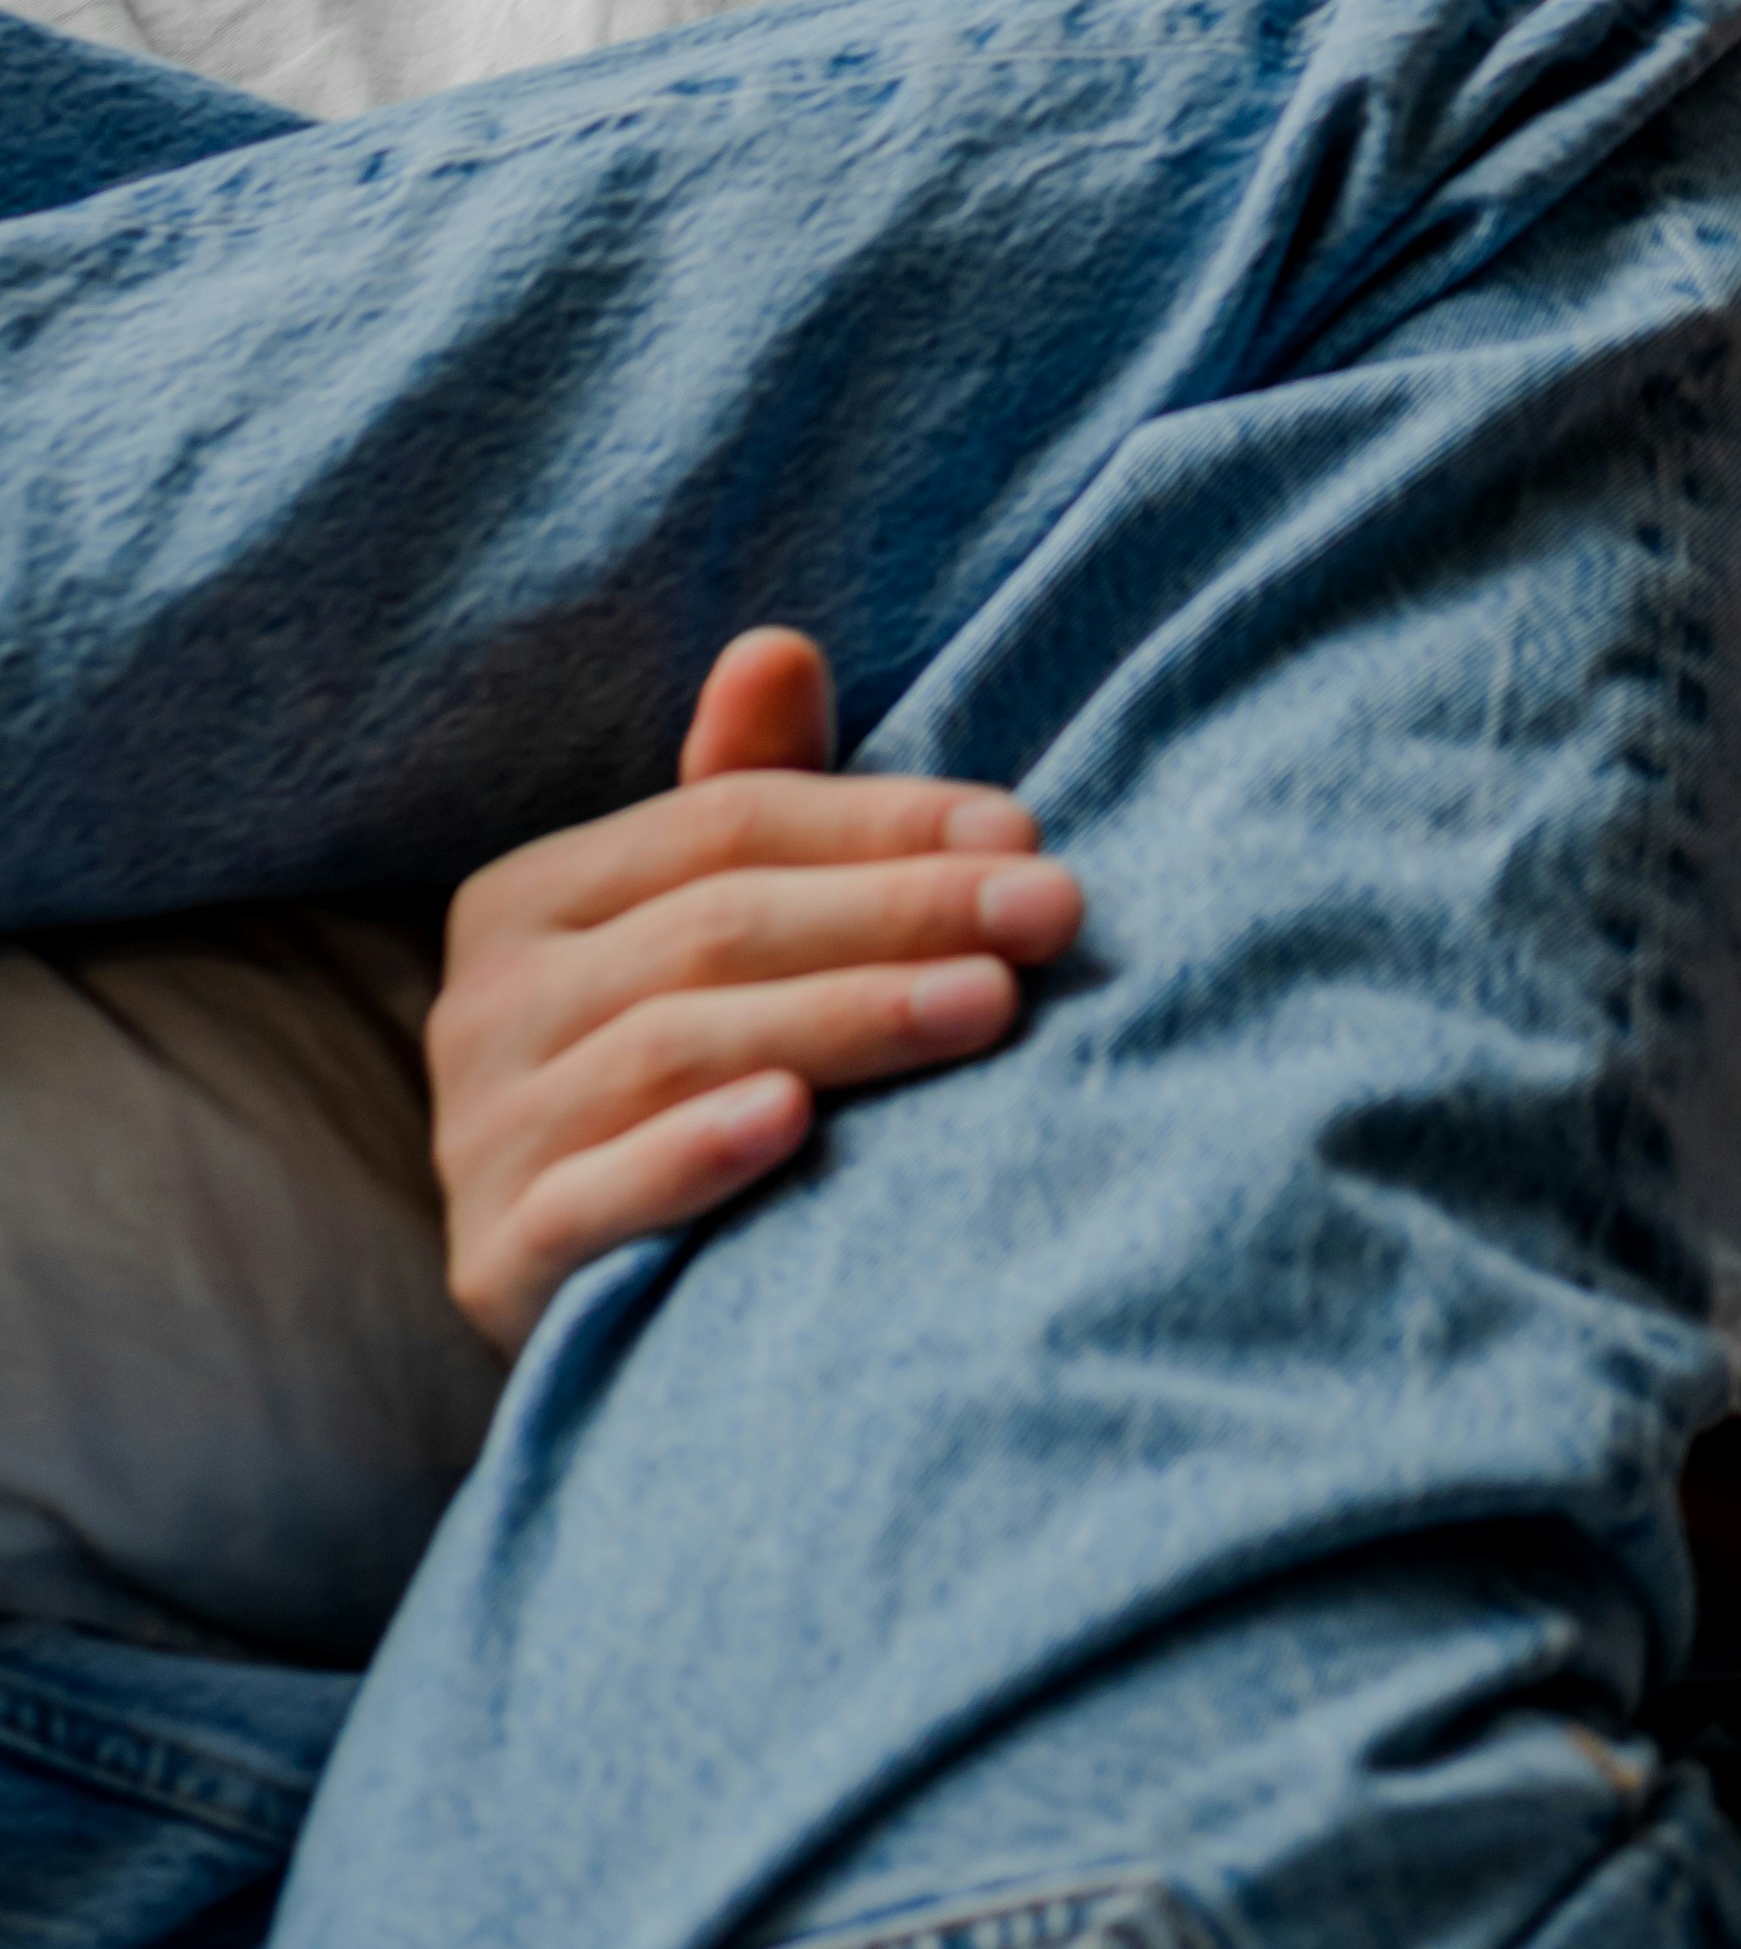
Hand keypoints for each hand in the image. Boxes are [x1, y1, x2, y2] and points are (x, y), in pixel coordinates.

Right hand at [426, 631, 1082, 1351]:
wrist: (609, 1302)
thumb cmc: (692, 1084)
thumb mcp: (717, 932)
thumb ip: (752, 795)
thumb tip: (777, 646)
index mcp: (529, 897)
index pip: (725, 826)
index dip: (883, 822)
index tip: (1028, 833)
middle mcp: (481, 1006)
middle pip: (718, 929)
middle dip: (901, 912)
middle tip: (1051, 913)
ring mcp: (482, 1136)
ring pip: (679, 1047)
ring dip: (846, 1018)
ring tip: (989, 1005)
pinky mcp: (496, 1261)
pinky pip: (597, 1197)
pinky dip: (693, 1155)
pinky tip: (794, 1125)